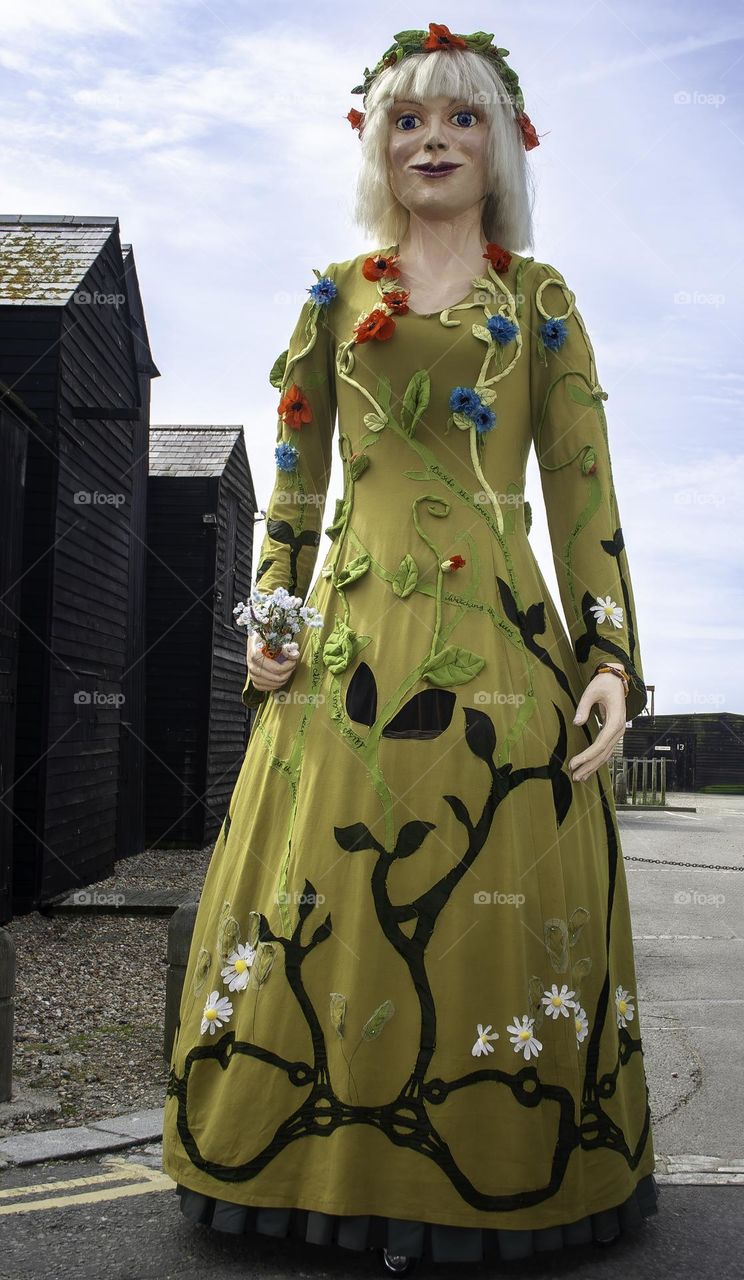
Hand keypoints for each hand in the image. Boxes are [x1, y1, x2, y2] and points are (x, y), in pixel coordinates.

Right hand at [246, 631, 297, 694]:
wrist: (256, 640)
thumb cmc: (266, 638)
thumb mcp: (276, 637)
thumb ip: (286, 646)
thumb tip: (294, 655)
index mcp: (256, 654)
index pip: (275, 668)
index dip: (287, 666)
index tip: (293, 660)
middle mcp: (252, 666)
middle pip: (275, 678)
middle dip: (288, 671)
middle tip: (293, 663)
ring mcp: (252, 675)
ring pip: (273, 684)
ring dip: (285, 677)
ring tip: (288, 668)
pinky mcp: (254, 681)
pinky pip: (267, 688)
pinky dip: (277, 684)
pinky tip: (281, 675)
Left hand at [568, 664, 626, 781]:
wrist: (616, 679)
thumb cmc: (604, 684)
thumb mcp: (591, 691)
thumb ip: (583, 707)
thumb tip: (576, 723)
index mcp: (615, 721)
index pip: (601, 744)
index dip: (587, 755)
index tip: (574, 763)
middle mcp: (619, 730)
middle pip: (604, 753)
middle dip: (589, 766)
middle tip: (575, 776)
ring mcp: (618, 732)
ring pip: (606, 754)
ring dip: (592, 766)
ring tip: (579, 777)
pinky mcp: (613, 732)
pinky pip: (606, 750)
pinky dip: (596, 759)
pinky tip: (588, 767)